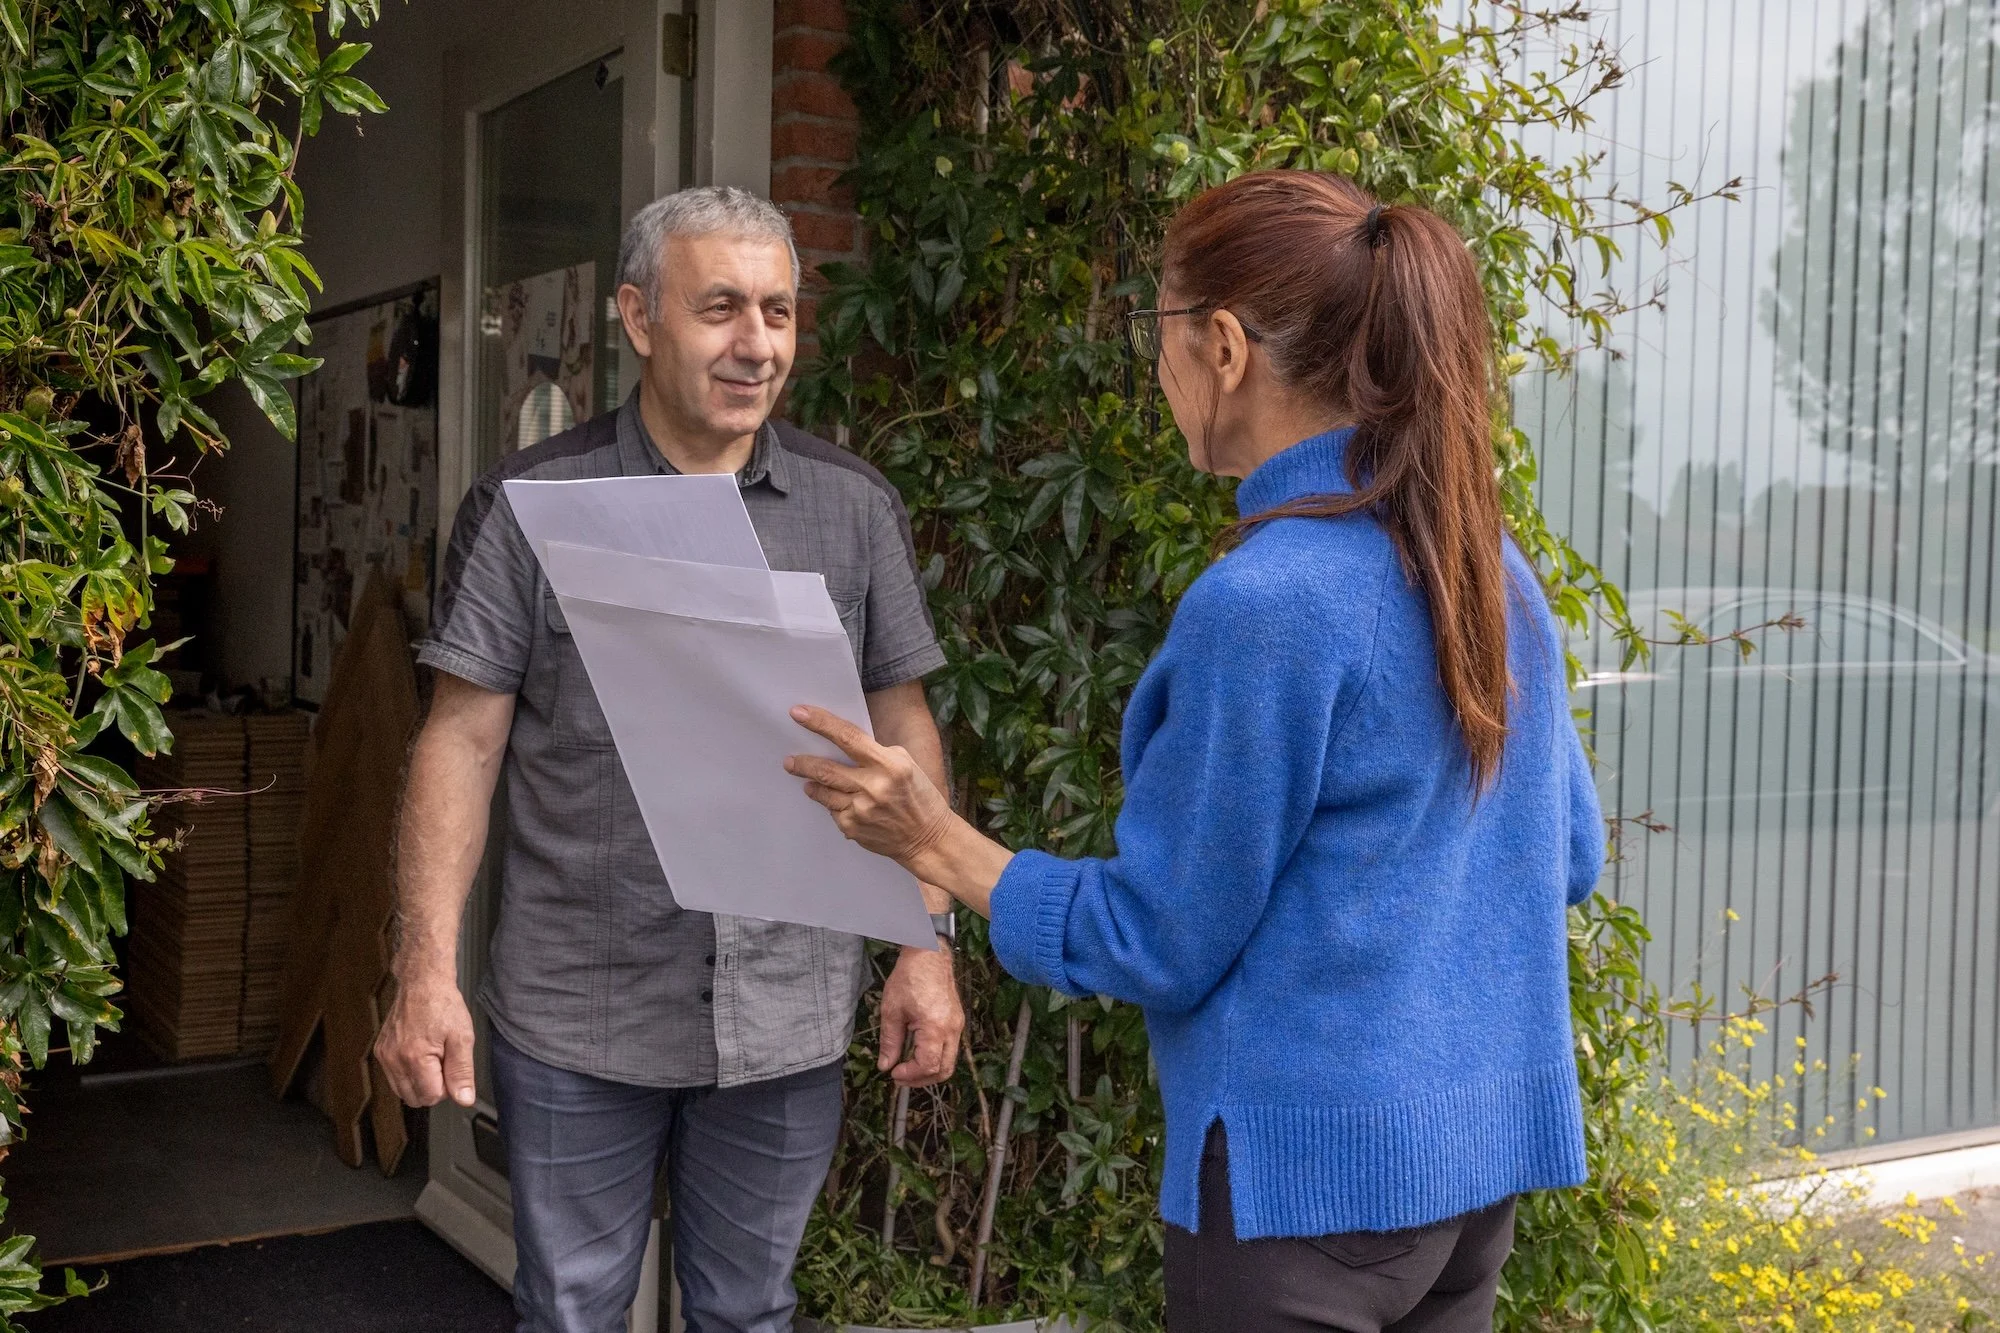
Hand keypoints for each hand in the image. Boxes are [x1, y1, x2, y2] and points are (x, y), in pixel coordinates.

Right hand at [373, 972, 476, 1108]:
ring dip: (420, 1082)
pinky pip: (394, 1077)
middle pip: (414, 1098)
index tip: (452, 1067)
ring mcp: (385, 1055)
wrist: (422, 982)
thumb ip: (462, 1072)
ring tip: (432, 1056)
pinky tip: (420, 1053)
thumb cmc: (443, 1005)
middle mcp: (394, 1059)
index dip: (446, 1087)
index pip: (431, 1097)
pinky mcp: (381, 1051)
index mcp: (415, 1057)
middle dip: (432, 1087)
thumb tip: (464, 1099)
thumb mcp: (462, 1037)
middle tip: (443, 1061)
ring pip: (402, 1091)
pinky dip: (408, 1073)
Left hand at [786, 705, 957, 870]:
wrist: (928, 839)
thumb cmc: (919, 797)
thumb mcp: (906, 764)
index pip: (848, 738)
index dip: (821, 723)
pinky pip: (833, 810)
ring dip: (812, 784)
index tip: (798, 713)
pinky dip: (833, 804)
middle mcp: (874, 787)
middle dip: (803, 763)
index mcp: (890, 765)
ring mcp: (861, 810)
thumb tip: (843, 745)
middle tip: (789, 761)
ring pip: (823, 791)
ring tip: (807, 780)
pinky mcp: (853, 828)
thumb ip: (876, 754)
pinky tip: (842, 804)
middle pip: (826, 769)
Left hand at [879, 944, 962, 1086]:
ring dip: (930, 1071)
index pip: (928, 1065)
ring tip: (908, 1068)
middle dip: (922, 1080)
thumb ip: (890, 1041)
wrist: (929, 954)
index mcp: (935, 1027)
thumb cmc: (910, 977)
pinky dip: (936, 1057)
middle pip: (945, 1070)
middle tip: (901, 1078)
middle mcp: (952, 1029)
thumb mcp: (892, 1010)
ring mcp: (957, 1026)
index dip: (910, 1075)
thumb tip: (886, 1065)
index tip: (893, 1073)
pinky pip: (950, 1048)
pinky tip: (917, 1052)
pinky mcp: (957, 1021)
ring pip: (950, 1061)